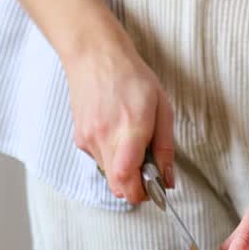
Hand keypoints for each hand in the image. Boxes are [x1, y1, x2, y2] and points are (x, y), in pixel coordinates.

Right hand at [65, 30, 174, 202]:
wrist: (95, 56)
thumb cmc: (132, 77)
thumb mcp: (162, 109)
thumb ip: (165, 148)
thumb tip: (168, 180)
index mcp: (129, 129)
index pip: (127, 180)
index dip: (141, 193)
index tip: (155, 189)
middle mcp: (104, 138)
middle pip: (117, 186)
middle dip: (136, 186)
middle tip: (150, 172)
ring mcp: (88, 139)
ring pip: (109, 174)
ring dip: (125, 169)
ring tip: (133, 141)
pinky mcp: (79, 138)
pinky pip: (99, 159)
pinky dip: (112, 156)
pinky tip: (117, 132)